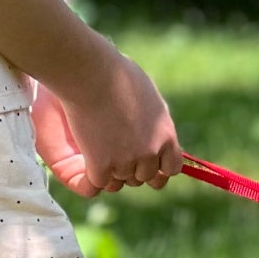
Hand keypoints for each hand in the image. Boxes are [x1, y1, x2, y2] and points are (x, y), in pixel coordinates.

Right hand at [32, 57, 181, 194]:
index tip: (147, 161)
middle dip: (132, 168)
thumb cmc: (117, 77)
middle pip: (144, 177)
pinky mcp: (102, 166)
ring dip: (111, 169)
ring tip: (99, 142)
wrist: (92, 75)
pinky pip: (99, 182)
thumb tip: (159, 137)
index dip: (159, 167)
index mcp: (166, 136)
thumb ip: (156, 123)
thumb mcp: (150, 98)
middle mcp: (150, 153)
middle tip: (115, 147)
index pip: (171, 168)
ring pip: (120, 181)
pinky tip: (87, 152)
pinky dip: (92, 173)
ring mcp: (126, 162)